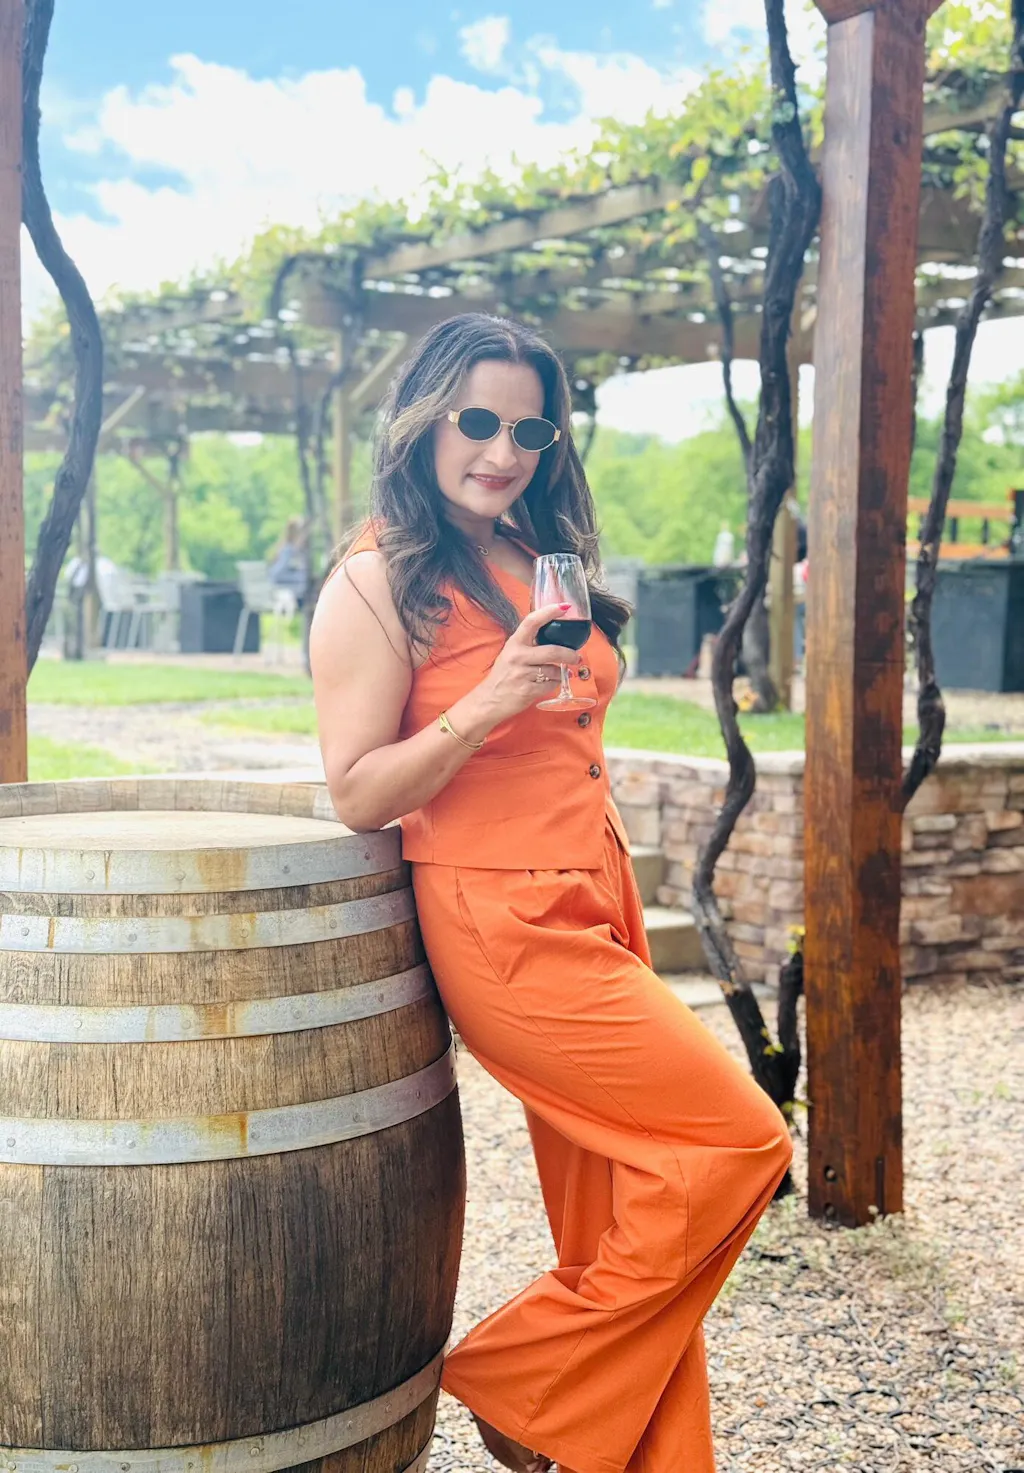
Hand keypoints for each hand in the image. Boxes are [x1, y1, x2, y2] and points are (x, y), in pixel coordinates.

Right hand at [476, 602, 581, 721]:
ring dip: (560, 673)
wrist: (489, 700)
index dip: (549, 612)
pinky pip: (551, 685)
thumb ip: (530, 644)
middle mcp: (517, 656)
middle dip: (569, 654)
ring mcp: (522, 674)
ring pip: (554, 670)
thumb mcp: (511, 653)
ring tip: (558, 673)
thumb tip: (557, 637)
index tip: (564, 607)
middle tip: (576, 657)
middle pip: (552, 651)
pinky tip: (547, 684)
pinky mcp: (527, 691)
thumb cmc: (504, 675)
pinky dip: (554, 684)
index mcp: (514, 643)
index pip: (532, 622)